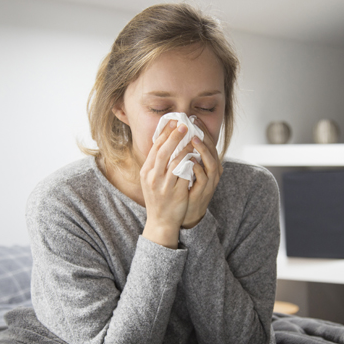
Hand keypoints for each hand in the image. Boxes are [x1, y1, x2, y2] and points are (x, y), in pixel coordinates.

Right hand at [140, 120, 191, 247]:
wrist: (161, 221)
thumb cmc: (158, 198)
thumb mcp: (151, 180)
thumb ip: (156, 163)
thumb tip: (165, 142)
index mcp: (146, 172)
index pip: (155, 148)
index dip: (164, 134)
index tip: (173, 122)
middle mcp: (153, 177)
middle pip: (163, 152)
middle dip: (174, 137)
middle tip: (184, 125)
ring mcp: (164, 186)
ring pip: (175, 162)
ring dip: (185, 148)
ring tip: (193, 139)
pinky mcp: (176, 193)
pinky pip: (185, 174)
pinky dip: (191, 163)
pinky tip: (196, 156)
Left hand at [181, 118, 222, 228]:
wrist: (185, 213)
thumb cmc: (185, 188)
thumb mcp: (186, 169)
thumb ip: (184, 154)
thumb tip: (175, 135)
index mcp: (208, 164)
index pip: (208, 143)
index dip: (202, 130)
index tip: (193, 118)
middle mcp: (212, 172)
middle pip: (213, 150)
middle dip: (204, 137)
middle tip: (194, 125)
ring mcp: (209, 182)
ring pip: (211, 164)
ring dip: (203, 151)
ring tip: (193, 140)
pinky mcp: (203, 192)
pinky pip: (203, 179)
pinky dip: (197, 169)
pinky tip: (190, 161)